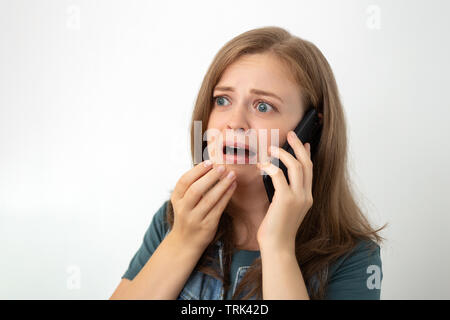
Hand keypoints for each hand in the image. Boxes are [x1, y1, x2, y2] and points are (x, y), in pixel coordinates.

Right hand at [170, 161, 236, 250]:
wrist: (185, 242)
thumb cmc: (187, 216)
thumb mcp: (182, 202)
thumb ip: (191, 186)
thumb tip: (209, 165)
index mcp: (176, 199)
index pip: (184, 181)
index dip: (197, 171)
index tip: (209, 162)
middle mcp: (183, 209)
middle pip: (196, 190)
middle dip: (210, 177)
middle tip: (222, 167)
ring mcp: (195, 219)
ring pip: (209, 199)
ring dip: (222, 185)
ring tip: (231, 175)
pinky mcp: (207, 226)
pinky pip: (218, 208)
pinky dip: (226, 196)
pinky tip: (232, 186)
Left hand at [256, 131, 313, 250]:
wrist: (277, 247)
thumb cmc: (277, 230)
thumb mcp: (285, 210)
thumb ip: (286, 195)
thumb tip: (280, 182)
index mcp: (307, 197)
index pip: (310, 170)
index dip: (306, 154)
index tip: (304, 143)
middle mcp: (306, 195)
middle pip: (306, 163)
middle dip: (298, 146)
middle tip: (291, 134)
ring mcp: (298, 197)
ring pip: (296, 166)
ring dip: (283, 153)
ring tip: (271, 148)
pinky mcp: (286, 199)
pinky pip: (279, 175)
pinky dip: (270, 166)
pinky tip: (262, 165)